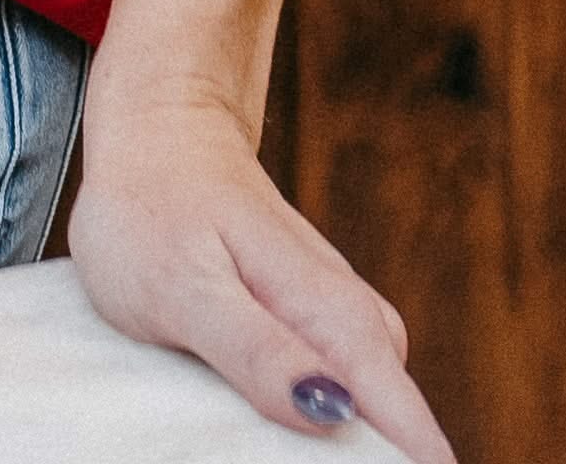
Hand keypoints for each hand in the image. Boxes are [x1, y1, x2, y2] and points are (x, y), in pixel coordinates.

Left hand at [68, 83, 455, 463]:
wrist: (157, 133)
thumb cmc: (154, 209)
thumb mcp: (185, 288)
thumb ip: (256, 352)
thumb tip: (334, 412)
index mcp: (340, 325)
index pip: (411, 441)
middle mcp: (362, 330)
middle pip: (393, 448)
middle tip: (257, 453)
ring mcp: (344, 331)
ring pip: (364, 430)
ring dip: (327, 456)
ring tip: (247, 448)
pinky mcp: (319, 335)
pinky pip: (337, 406)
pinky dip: (304, 431)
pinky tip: (257, 435)